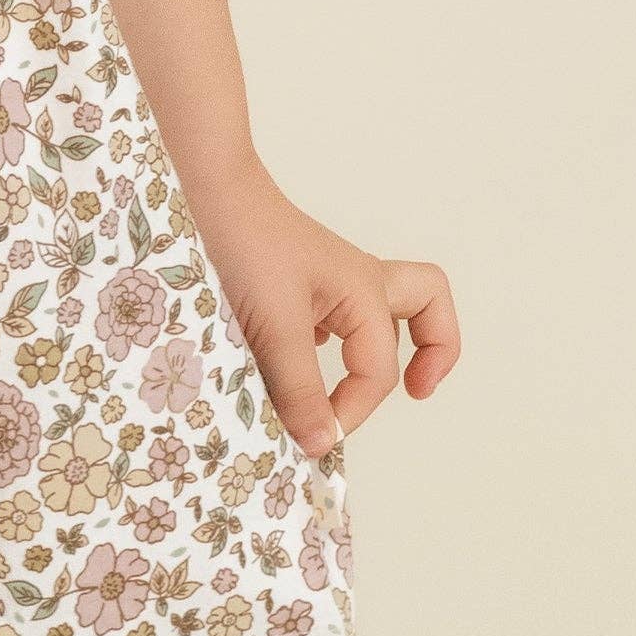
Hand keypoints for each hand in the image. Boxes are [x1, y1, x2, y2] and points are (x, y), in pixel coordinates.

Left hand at [178, 154, 458, 455]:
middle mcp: (356, 281)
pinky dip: (328, 345)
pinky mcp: (293, 282)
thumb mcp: (275, 326)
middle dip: (435, 349)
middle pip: (426, 303)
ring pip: (381, 310)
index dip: (352, 411)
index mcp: (365, 290)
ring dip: (380, 348)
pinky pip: (332, 317)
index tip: (314, 438)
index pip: (379, 372)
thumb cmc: (244, 246)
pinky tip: (289, 368)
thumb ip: (299, 389)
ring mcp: (326, 279)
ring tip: (352, 390)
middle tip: (417, 392)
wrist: (200, 191)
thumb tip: (322, 443)